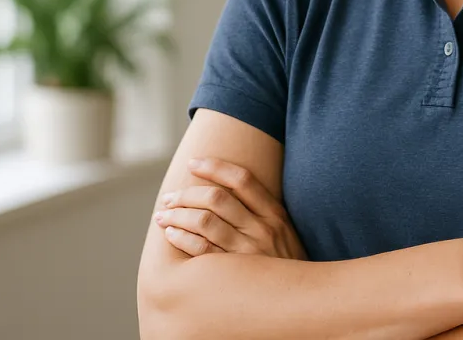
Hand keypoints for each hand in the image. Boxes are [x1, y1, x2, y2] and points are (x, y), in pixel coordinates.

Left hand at [154, 156, 306, 259]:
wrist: (299, 299)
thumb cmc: (286, 263)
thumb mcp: (285, 232)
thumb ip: (262, 212)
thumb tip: (228, 190)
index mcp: (275, 214)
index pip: (242, 179)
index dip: (214, 167)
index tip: (193, 163)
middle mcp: (262, 229)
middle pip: (217, 199)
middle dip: (186, 194)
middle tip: (169, 197)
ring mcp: (248, 252)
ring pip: (204, 222)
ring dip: (177, 215)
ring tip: (163, 215)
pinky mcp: (234, 274)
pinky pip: (201, 250)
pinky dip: (181, 239)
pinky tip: (171, 235)